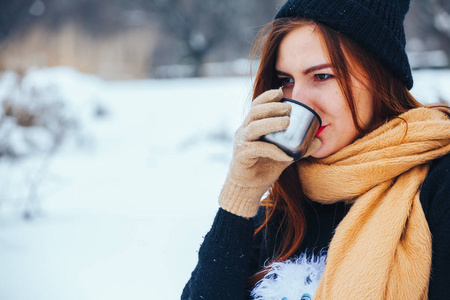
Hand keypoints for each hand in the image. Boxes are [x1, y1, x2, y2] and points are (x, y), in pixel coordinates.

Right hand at [219, 88, 293, 217]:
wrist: (249, 187)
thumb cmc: (265, 166)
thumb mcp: (284, 154)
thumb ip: (299, 146)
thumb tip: (319, 141)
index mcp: (252, 125)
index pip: (257, 105)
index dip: (268, 96)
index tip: (281, 92)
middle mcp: (244, 131)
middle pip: (255, 112)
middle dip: (272, 107)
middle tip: (289, 108)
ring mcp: (241, 143)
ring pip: (254, 127)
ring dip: (271, 122)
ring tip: (287, 122)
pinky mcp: (241, 156)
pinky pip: (256, 148)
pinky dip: (272, 150)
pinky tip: (285, 154)